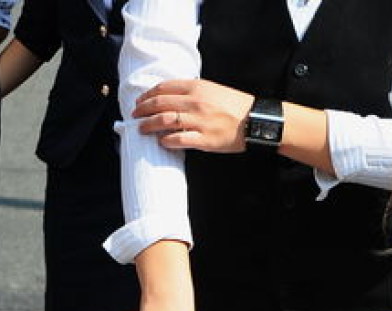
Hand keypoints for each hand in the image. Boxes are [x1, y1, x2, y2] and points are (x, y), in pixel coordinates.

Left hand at [134, 79, 255, 153]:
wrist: (256, 120)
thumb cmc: (234, 106)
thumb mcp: (213, 89)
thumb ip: (192, 91)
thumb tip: (170, 96)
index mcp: (198, 87)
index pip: (164, 87)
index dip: (148, 95)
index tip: (140, 101)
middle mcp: (196, 102)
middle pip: (160, 103)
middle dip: (143, 110)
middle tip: (134, 115)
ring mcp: (199, 121)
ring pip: (165, 121)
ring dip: (148, 125)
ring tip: (141, 129)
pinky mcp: (204, 139)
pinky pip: (178, 140)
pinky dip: (166, 141)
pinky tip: (161, 142)